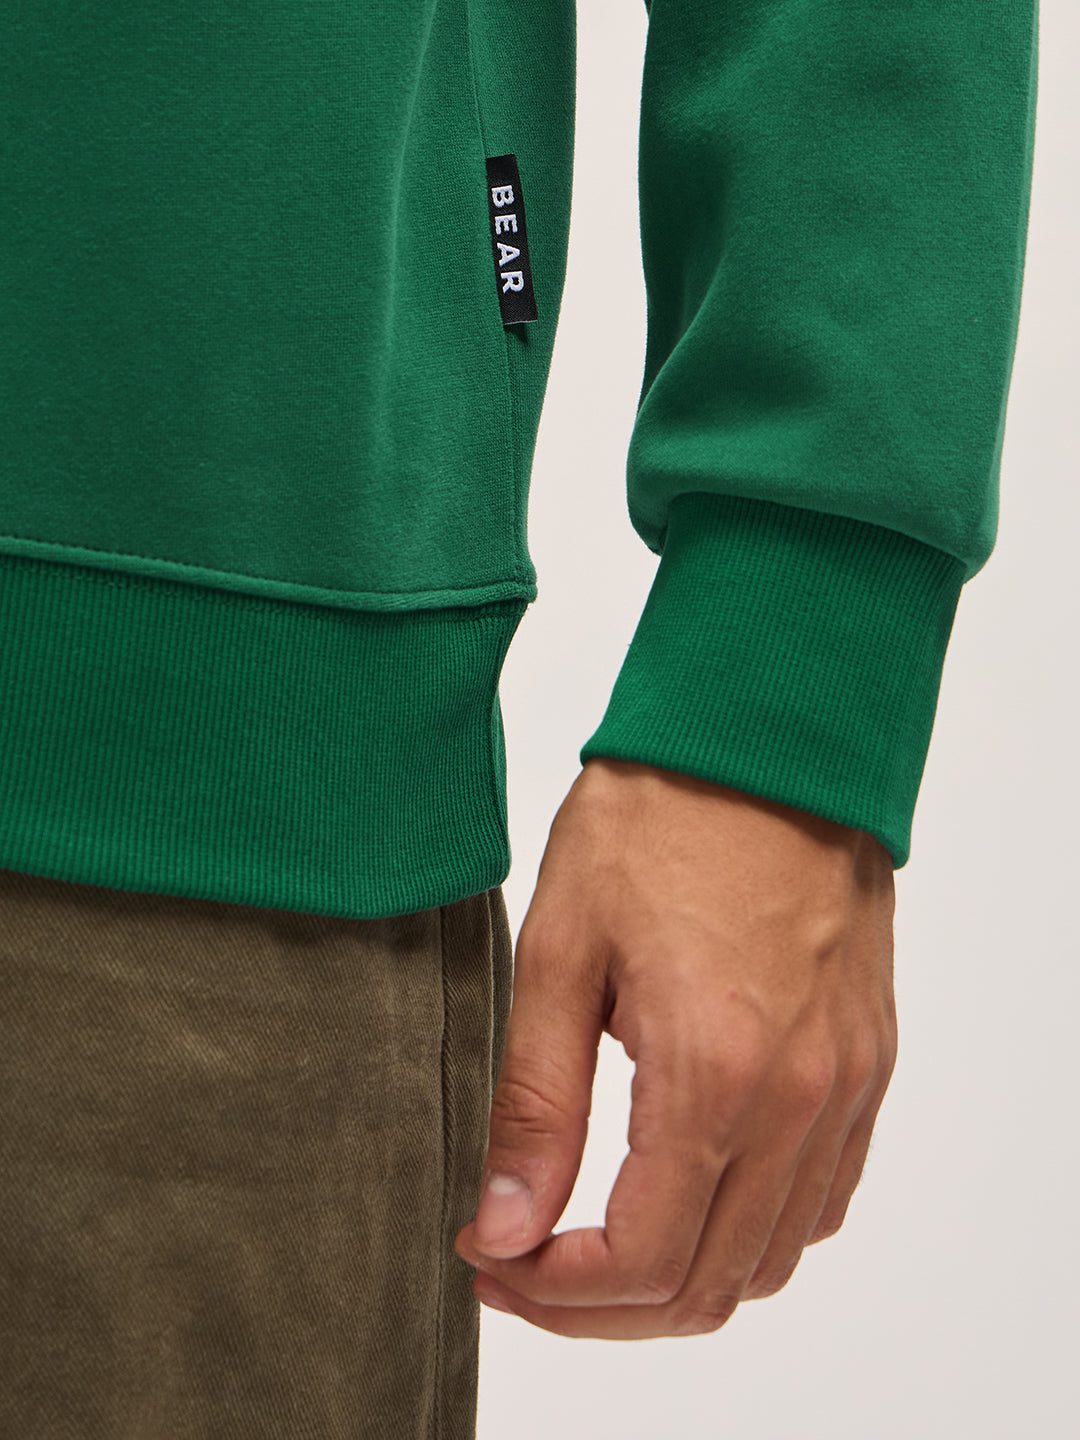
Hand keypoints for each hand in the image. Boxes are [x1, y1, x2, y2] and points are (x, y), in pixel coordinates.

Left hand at [453, 756, 897, 1338]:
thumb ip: (536, 1103)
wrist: (766, 736)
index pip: (639, 1259)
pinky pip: (821, 1197)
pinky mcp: (865, 1061)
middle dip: (602, 1304)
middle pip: (707, 1284)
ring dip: (677, 1278)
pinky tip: (685, 1193)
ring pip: (772, 1259)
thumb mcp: (561, 950)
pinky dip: (750, 1231)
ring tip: (592, 1241)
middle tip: (523, 1263)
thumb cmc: (657, 819)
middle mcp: (798, 1097)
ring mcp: (846, 1084)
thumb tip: (506, 1225)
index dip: (552, 1290)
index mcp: (713, 1070)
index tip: (490, 1255)